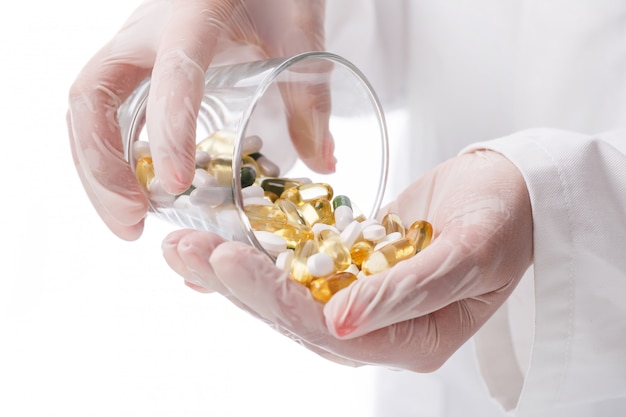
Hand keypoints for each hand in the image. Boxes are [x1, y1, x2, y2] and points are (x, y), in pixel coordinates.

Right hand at [67, 0, 328, 240]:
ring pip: (87, 109)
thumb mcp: (299, 29)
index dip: (169, 131)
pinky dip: (105, 155)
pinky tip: (131, 188)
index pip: (172, 72)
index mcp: (194, 14)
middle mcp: (146, 31)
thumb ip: (310, 94)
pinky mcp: (132, 63)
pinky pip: (101, 111)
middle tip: (132, 220)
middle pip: (93, 97)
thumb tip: (323, 163)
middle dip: (102, 167)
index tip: (177, 185)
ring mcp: (132, 47)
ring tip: (128, 219)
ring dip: (96, 171)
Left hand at [162, 150, 532, 370]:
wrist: (514, 193)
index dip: (274, 298)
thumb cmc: (507, 220)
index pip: (329, 330)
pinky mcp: (352, 267)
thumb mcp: (470, 253)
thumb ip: (408, 291)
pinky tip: (220, 244)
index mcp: (411, 339)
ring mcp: (362, 298)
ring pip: (287, 290)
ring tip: (184, 246)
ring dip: (236, 268)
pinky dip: (260, 254)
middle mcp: (378, 327)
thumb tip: (340, 324)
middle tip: (183, 250)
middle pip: (294, 313)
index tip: (226, 261)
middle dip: (236, 282)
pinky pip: (298, 266)